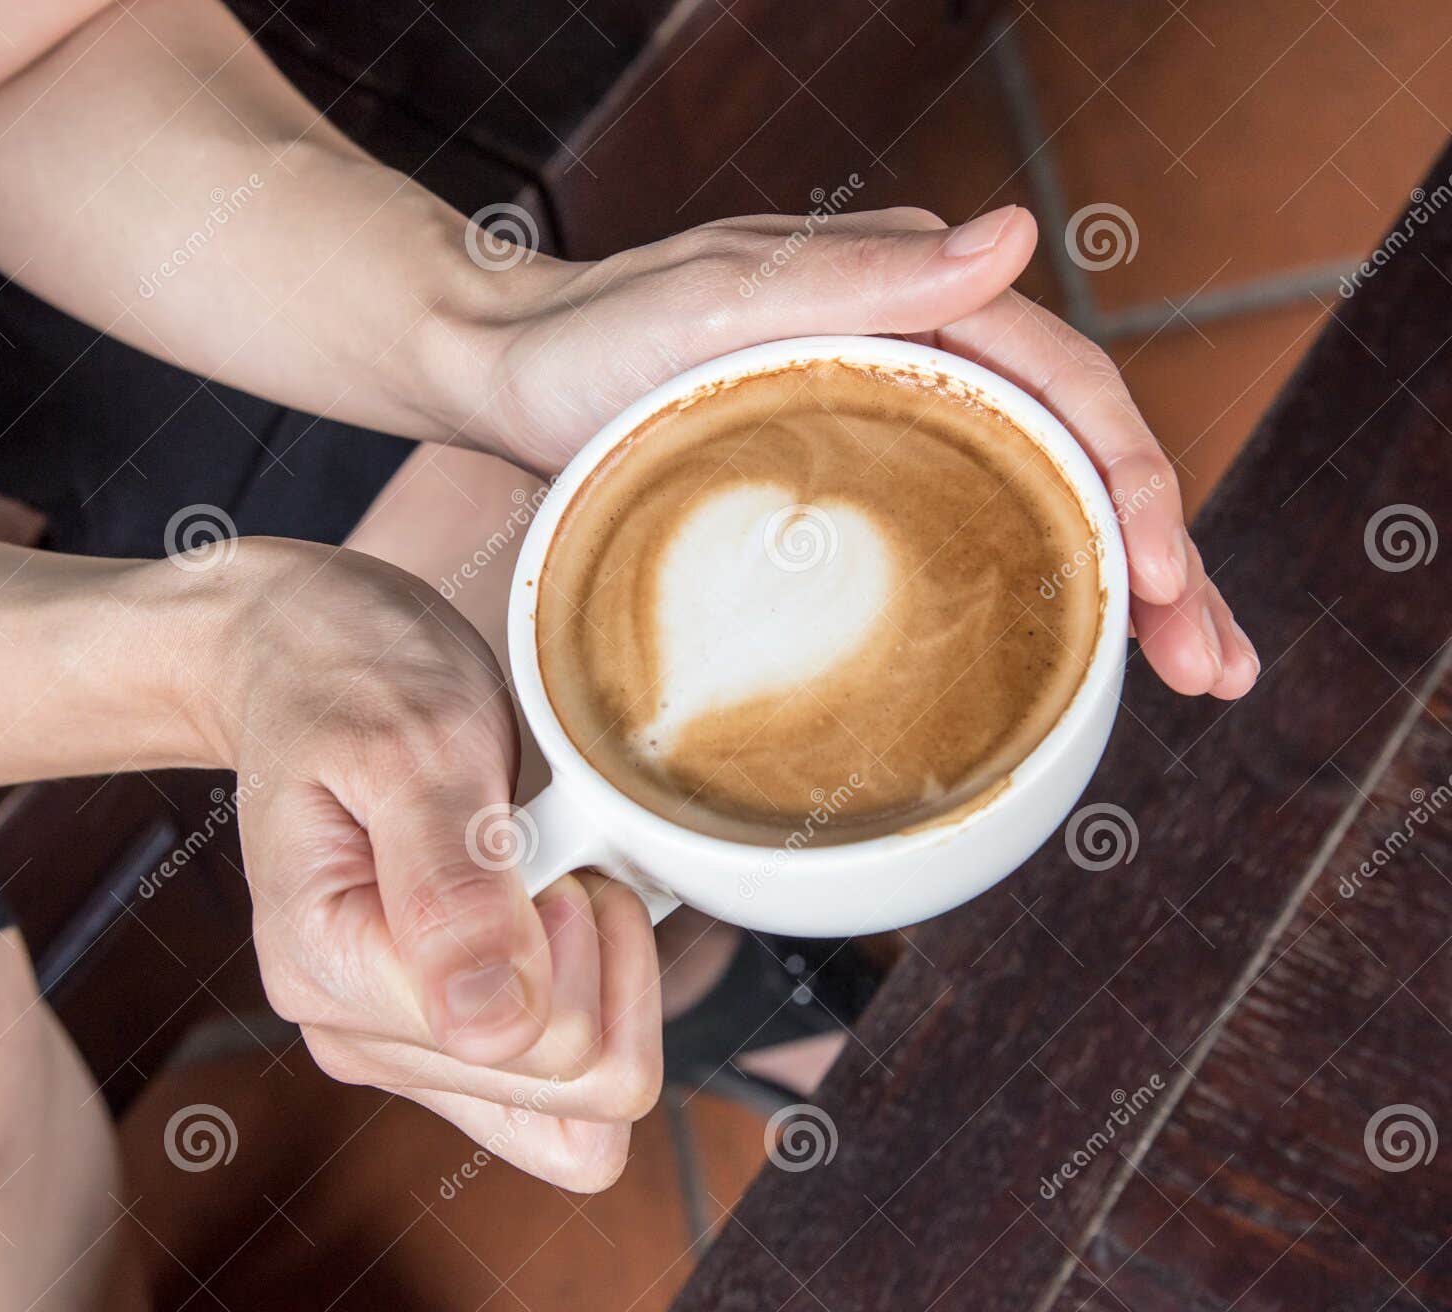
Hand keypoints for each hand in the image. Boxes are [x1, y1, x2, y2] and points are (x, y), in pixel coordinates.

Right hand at [193, 540, 661, 1190]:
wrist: (309, 663)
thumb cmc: (359, 682)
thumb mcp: (413, 749)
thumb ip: (451, 891)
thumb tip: (493, 1029)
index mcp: (332, 971)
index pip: (534, 1041)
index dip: (579, 939)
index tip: (536, 842)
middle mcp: (359, 1034)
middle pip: (575, 1087)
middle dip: (603, 960)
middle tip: (544, 848)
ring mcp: (401, 1044)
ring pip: (582, 1097)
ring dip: (603, 975)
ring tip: (542, 870)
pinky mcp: (443, 1035)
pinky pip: (564, 1089)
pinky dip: (596, 999)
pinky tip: (553, 913)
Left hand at [475, 206, 1255, 700]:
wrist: (503, 373)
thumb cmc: (591, 337)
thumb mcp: (718, 302)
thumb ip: (860, 278)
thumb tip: (1015, 236)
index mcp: (914, 304)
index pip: (1067, 392)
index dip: (1131, 487)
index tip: (1162, 583)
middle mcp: (924, 358)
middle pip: (1078, 457)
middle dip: (1161, 559)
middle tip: (1211, 664)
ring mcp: (896, 422)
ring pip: (1041, 500)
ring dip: (1121, 586)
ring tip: (1185, 672)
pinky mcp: (860, 479)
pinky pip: (974, 528)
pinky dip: (1033, 586)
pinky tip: (1066, 646)